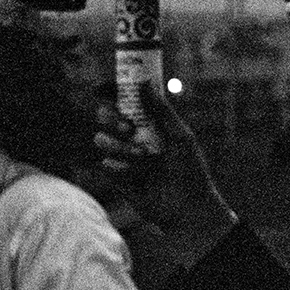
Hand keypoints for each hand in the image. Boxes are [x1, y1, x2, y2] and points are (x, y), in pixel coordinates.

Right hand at [93, 82, 236, 261]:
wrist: (185, 208)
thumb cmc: (189, 169)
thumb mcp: (179, 135)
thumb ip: (161, 110)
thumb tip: (144, 82)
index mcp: (150, 122)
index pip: (124, 100)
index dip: (110, 91)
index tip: (100, 87)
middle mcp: (133, 135)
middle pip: (105, 116)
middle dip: (111, 118)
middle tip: (128, 128)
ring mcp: (122, 155)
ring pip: (101, 139)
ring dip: (121, 148)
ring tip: (143, 159)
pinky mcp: (114, 175)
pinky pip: (105, 163)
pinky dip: (121, 168)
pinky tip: (137, 177)